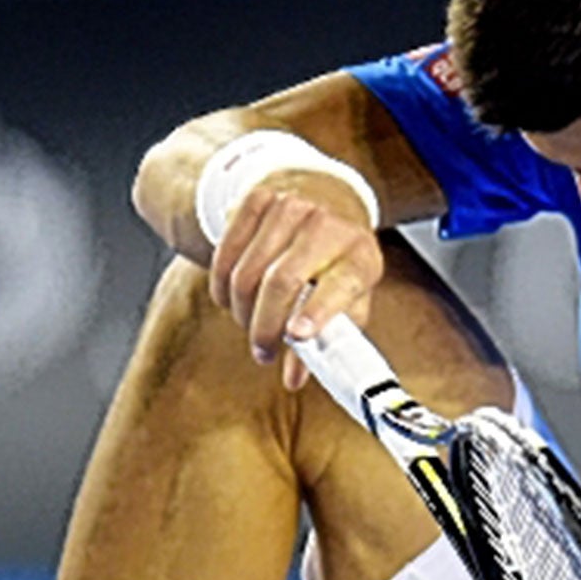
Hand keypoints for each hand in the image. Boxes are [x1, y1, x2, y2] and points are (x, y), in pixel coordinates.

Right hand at [206, 169, 383, 389]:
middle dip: (264, 326)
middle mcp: (328, 226)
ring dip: (240, 310)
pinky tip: (230, 299)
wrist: (328, 199)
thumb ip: (325, 341)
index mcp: (359, 256)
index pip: (339, 285)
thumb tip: (294, 380)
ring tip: (249, 323)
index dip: (316, 312)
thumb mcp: (348, 300)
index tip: (294, 335)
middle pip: (282, 282)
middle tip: (262, 351)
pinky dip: (221, 285)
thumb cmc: (338, 263)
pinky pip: (225, 252)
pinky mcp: (259, 199)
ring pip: (247, 272)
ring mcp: (291, 207)